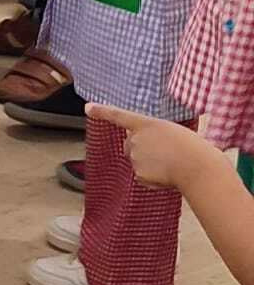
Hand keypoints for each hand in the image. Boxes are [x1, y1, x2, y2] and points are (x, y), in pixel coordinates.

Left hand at [88, 103, 215, 189]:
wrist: (197, 167)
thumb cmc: (193, 148)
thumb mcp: (173, 133)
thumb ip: (153, 137)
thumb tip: (144, 153)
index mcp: (147, 124)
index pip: (119, 116)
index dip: (102, 111)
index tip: (88, 107)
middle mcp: (136, 139)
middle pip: (131, 144)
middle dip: (143, 148)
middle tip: (166, 152)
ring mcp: (135, 157)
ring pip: (138, 160)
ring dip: (151, 162)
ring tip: (172, 162)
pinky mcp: (137, 173)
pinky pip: (143, 175)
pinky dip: (153, 176)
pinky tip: (168, 174)